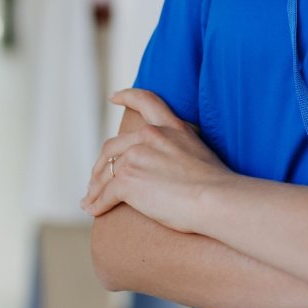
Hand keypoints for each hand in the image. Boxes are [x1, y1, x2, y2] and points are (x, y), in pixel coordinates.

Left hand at [81, 89, 234, 233]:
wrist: (216, 198)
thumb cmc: (217, 185)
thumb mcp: (200, 152)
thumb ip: (180, 150)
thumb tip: (169, 167)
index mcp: (170, 127)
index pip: (146, 102)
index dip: (127, 96)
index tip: (113, 97)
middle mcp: (149, 136)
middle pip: (112, 147)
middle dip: (101, 164)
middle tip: (96, 179)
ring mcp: (136, 157)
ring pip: (106, 172)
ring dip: (95, 188)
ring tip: (90, 200)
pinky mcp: (127, 180)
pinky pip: (105, 194)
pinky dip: (97, 203)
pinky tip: (93, 210)